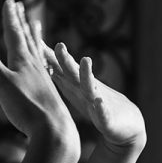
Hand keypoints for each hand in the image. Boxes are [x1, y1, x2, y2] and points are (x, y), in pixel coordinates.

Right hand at [0, 0, 77, 146]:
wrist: (54, 131)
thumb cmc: (25, 107)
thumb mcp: (0, 81)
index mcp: (22, 60)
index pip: (15, 33)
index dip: (10, 17)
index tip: (10, 0)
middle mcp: (34, 66)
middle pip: (27, 38)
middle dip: (21, 21)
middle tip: (21, 5)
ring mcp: (42, 78)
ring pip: (37, 52)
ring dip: (34, 37)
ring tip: (36, 26)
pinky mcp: (46, 92)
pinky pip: (43, 69)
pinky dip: (41, 60)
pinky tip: (43, 64)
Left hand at [20, 4, 146, 154]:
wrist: (126, 123)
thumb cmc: (94, 103)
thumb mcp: (75, 89)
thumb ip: (59, 76)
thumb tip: (38, 65)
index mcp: (75, 83)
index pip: (59, 66)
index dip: (47, 54)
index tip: (35, 39)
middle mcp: (86, 88)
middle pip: (73, 71)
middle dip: (66, 58)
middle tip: (59, 45)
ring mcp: (97, 101)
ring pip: (90, 86)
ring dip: (87, 74)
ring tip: (86, 60)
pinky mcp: (106, 118)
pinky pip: (103, 112)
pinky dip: (100, 108)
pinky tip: (98, 102)